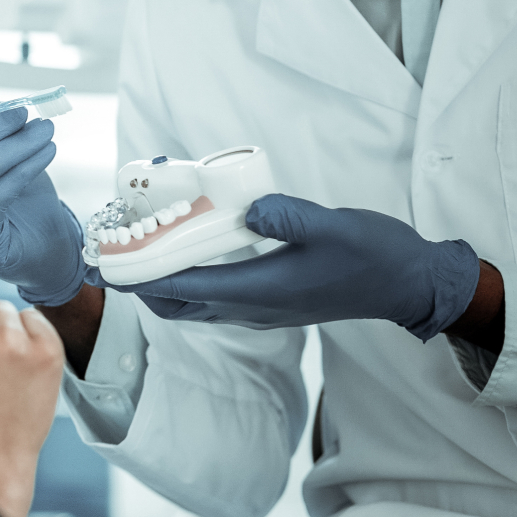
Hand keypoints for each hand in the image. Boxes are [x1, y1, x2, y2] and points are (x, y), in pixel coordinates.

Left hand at [98, 194, 481, 341]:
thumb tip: (247, 207)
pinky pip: (214, 299)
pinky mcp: (271, 302)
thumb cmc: (373, 255)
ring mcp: (262, 309)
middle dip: (141, 284)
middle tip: (114, 253)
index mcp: (260, 291)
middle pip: (179, 305)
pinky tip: (187, 249)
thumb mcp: (332, 226)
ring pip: (194, 306)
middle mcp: (253, 308)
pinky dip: (188, 281)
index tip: (109, 263)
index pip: (185, 288)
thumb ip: (287, 216)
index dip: (142, 277)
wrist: (407, 284)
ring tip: (141, 250)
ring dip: (163, 284)